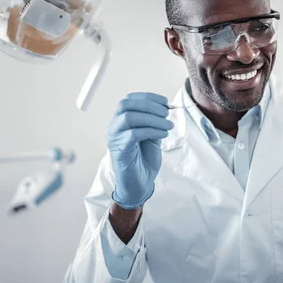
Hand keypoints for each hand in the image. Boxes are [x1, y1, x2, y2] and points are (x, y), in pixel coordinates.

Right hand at [106, 92, 173, 209]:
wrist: (140, 184)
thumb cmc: (144, 160)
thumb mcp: (152, 136)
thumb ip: (154, 122)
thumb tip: (165, 109)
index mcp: (120, 121)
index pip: (130, 100)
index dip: (148, 97)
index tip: (165, 102)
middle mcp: (114, 127)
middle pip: (125, 104)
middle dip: (148, 105)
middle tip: (166, 113)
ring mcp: (114, 138)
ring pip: (129, 118)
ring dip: (152, 119)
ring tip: (168, 126)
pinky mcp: (119, 150)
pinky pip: (134, 134)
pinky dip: (151, 131)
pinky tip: (162, 135)